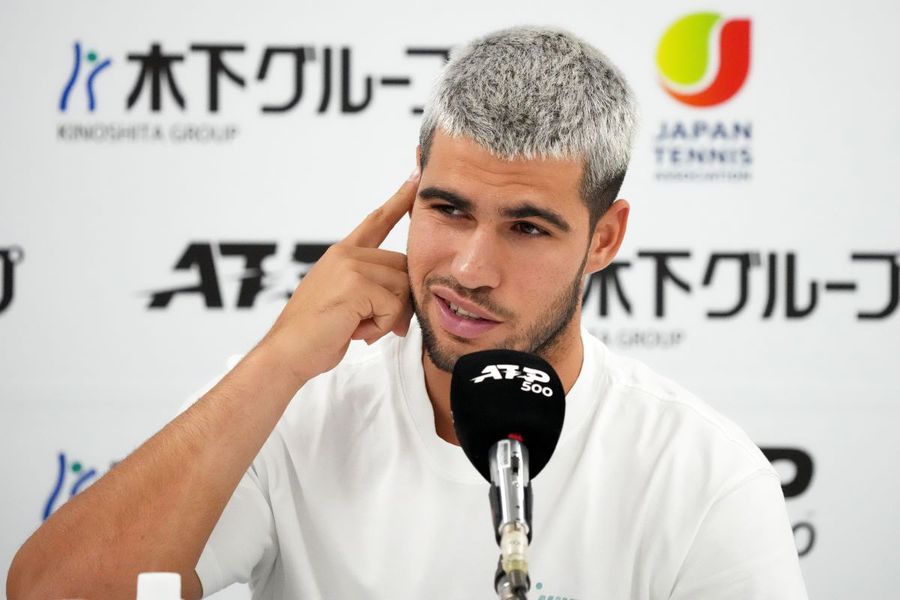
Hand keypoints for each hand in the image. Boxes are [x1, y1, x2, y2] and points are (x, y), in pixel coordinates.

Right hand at [262, 168, 419, 383]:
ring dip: (388, 318)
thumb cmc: (317, 334)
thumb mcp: (345, 301)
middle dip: (399, 302)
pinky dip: (381, 326)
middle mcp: (347, 254)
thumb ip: (371, 288)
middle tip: (375, 326)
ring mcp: (351, 266)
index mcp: (342, 254)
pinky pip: (394, 306)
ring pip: (403, 287)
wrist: (288, 352)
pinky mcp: (357, 284)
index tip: (416, 175)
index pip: (377, 221)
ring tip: (359, 328)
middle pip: (403, 267)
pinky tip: (357, 332)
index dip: (399, 199)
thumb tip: (408, 298)